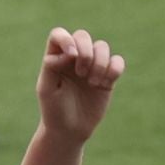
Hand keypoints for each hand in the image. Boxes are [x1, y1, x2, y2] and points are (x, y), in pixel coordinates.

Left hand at [37, 27, 124, 144]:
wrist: (70, 130)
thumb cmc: (54, 109)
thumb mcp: (47, 90)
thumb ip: (52, 67)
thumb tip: (67, 53)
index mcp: (55, 58)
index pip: (59, 35)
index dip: (67, 39)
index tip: (72, 56)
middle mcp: (73, 58)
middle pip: (83, 36)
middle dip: (86, 51)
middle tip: (81, 73)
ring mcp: (92, 66)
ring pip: (102, 46)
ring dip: (100, 62)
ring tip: (92, 82)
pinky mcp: (108, 76)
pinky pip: (118, 61)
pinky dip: (114, 69)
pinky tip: (105, 84)